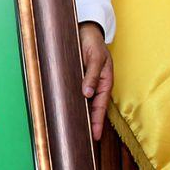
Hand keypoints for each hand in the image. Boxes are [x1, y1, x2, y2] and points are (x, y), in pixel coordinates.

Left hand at [78, 22, 113, 140]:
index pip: (100, 107)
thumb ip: (91, 75)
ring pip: (83, 102)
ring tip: (73, 130)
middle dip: (89, 124)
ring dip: (79, 114)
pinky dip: (71, 102)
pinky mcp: (76, 77)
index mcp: (104, 82)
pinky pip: (74, 92)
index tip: (95, 136)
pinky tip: (65, 110)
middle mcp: (95, 85)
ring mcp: (86, 82)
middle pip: (92, 108)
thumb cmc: (93, 43)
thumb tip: (88, 94)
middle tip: (82, 140)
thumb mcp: (95, 58)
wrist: (85, 30)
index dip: (97, 121)